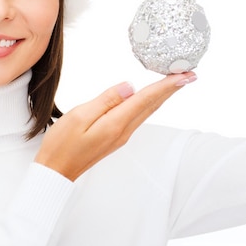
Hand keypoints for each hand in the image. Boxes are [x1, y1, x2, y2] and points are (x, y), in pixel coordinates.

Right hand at [34, 72, 196, 180]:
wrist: (55, 170)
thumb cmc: (62, 144)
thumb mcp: (79, 116)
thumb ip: (105, 101)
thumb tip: (129, 87)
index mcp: (115, 124)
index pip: (146, 99)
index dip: (166, 85)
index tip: (184, 75)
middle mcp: (123, 130)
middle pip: (152, 105)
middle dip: (172, 88)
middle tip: (190, 74)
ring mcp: (121, 135)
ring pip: (147, 110)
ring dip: (163, 95)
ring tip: (176, 82)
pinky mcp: (115, 136)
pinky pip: (138, 115)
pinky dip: (149, 103)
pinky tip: (151, 97)